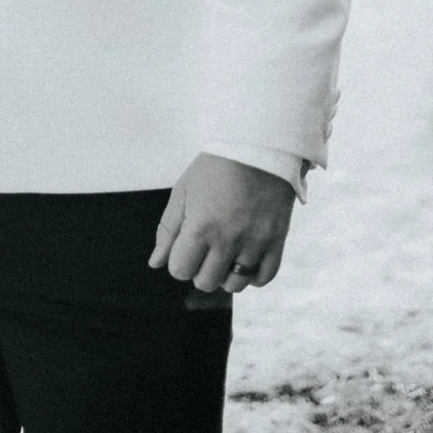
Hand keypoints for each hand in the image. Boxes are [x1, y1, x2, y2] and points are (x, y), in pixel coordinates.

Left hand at [148, 152, 294, 293]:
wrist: (257, 147)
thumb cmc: (215, 167)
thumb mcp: (184, 190)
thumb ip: (168, 229)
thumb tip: (156, 263)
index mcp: (201, 226)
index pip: (180, 270)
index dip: (179, 260)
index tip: (186, 244)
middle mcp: (228, 239)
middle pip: (206, 282)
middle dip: (199, 268)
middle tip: (205, 246)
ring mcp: (255, 243)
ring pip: (235, 285)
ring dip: (225, 274)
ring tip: (225, 251)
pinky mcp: (277, 241)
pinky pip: (263, 278)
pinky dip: (252, 275)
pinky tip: (245, 257)